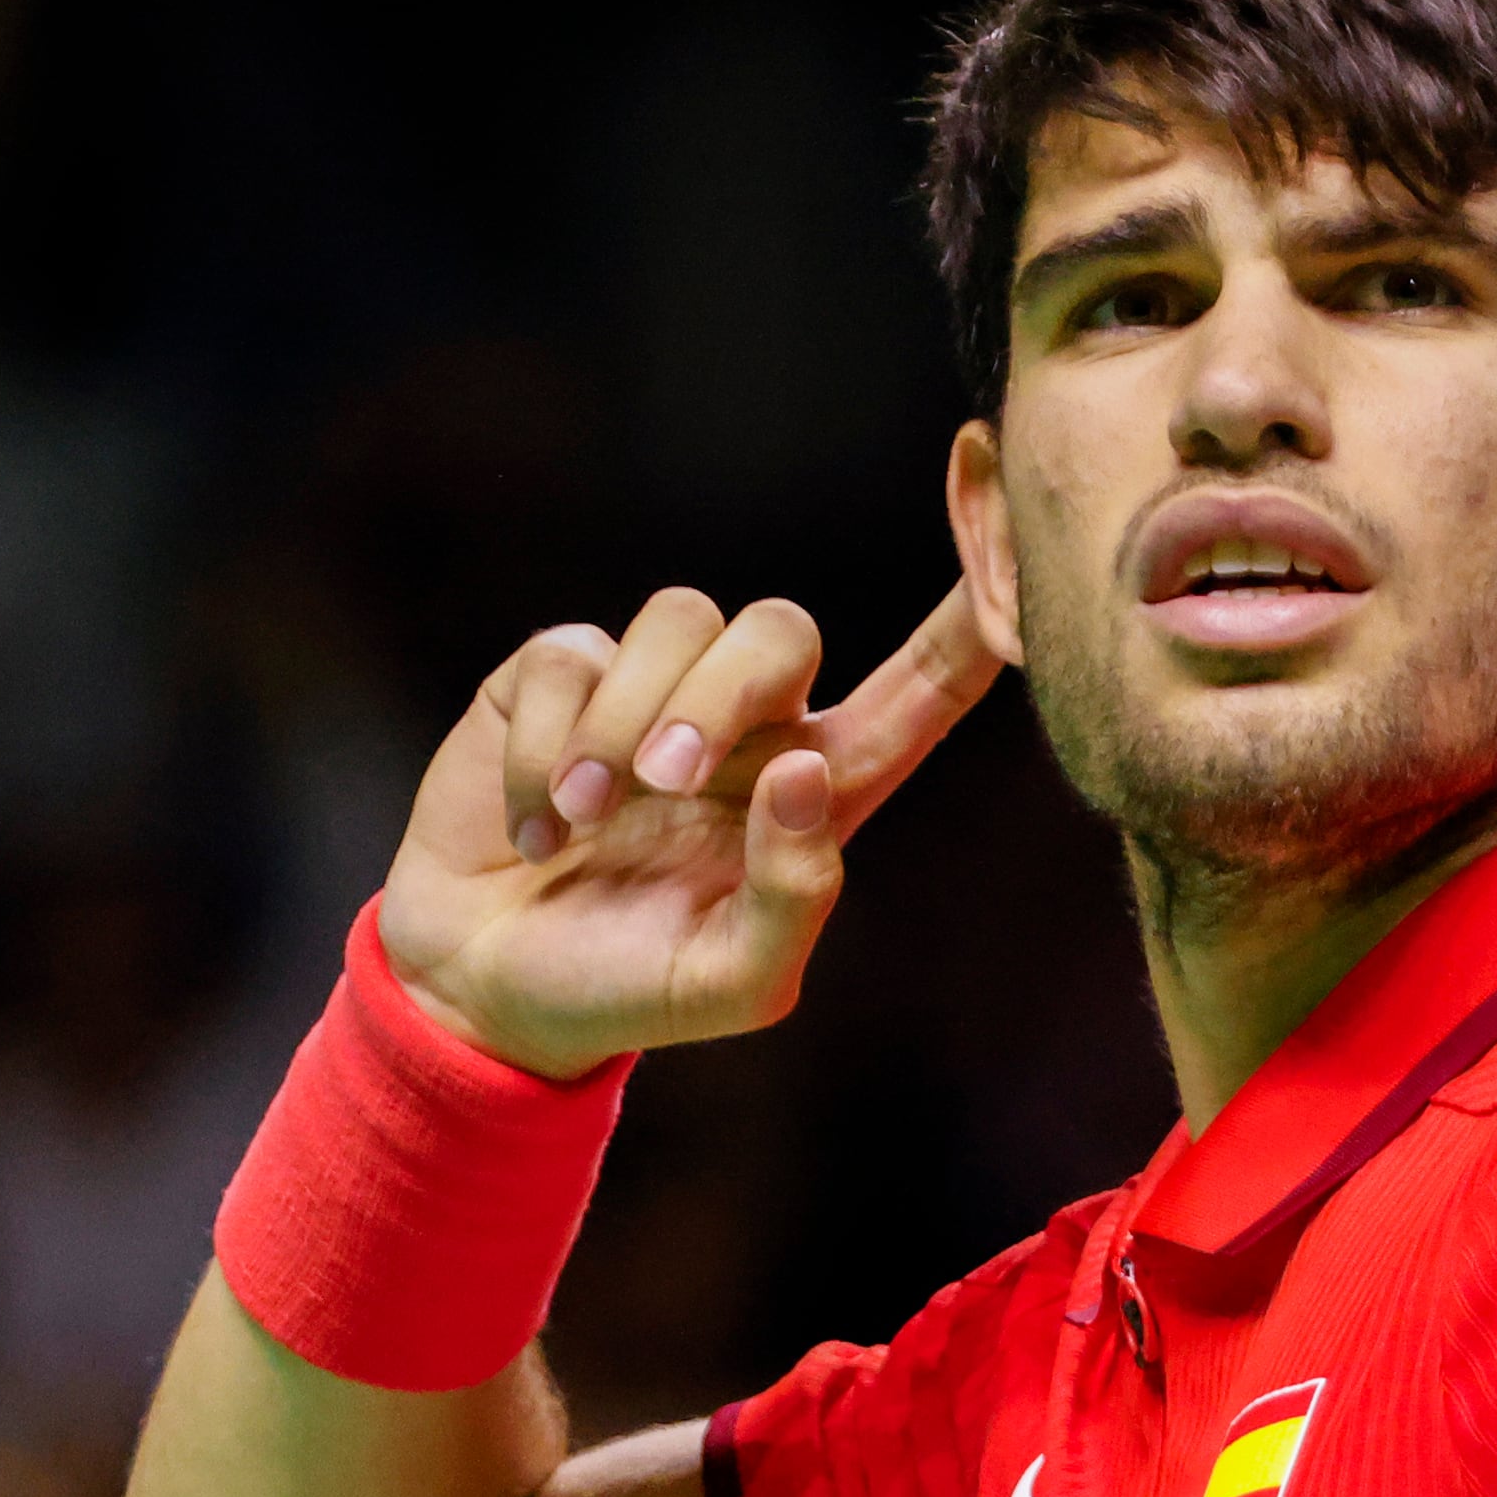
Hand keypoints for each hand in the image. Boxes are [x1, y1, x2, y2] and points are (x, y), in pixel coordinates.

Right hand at [376, 582, 1000, 1077]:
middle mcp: (747, 724)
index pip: (922, 685)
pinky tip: (533, 824)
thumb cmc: (626, 987)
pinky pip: (568, 655)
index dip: (976, 602)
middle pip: (782, 628)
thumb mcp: (730, 984)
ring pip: (678, 618)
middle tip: (664, 784)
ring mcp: (650, 688)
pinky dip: (542, 746)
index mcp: (816, 787)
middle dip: (723, 694)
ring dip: (627, 719)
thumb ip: (793, 901)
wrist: (483, 991)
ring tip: (583, 815)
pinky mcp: (555, 678)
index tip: (1014, 506)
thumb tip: (807, 772)